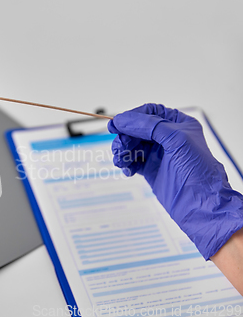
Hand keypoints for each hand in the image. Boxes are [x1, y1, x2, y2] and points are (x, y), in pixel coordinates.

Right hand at [108, 103, 242, 259]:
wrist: (199, 204)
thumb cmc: (197, 172)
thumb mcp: (175, 140)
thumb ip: (149, 126)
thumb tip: (123, 119)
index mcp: (178, 124)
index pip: (150, 112)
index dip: (132, 116)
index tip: (116, 124)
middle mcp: (167, 137)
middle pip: (136, 128)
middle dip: (125, 137)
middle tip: (120, 147)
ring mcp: (158, 153)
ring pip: (131, 144)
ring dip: (122, 150)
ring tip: (121, 161)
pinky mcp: (150, 169)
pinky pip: (131, 160)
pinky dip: (126, 163)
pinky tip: (128, 170)